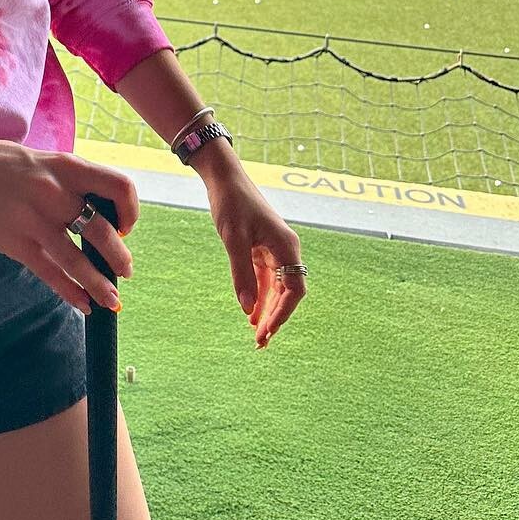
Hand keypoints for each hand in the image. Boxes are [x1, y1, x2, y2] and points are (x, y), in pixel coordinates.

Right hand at [0, 125, 135, 313]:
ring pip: (78, 260)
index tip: (125, 227)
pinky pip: (51, 274)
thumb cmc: (6, 165)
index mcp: (68, 167)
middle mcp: (55, 192)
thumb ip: (74, 184)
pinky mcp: (15, 243)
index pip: (119, 187)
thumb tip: (105, 217)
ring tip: (113, 299)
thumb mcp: (46, 162)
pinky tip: (83, 304)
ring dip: (101, 285)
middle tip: (124, 270)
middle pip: (103, 231)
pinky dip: (71, 293)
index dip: (130, 211)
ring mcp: (34, 220)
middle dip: (120, 258)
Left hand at [205, 169, 305, 348]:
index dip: (283, 313)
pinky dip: (259, 295)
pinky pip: (265, 278)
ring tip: (257, 334)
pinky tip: (250, 313)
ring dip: (267, 309)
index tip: (267, 331)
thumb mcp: (233, 239)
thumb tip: (247, 308)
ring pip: (276, 287)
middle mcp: (285, 249)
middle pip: (288, 292)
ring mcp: (274, 249)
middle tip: (260, 341)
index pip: (294, 289)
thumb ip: (241, 273)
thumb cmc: (231, 203)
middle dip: (276, 317)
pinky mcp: (261, 248)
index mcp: (286, 246)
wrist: (224, 178)